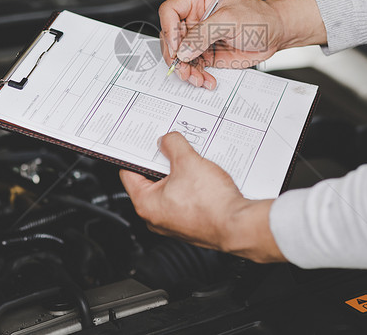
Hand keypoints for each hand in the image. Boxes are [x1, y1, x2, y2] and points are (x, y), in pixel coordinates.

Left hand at [119, 132, 284, 262]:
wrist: (238, 225)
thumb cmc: (211, 204)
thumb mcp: (188, 161)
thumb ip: (173, 145)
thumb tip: (167, 140)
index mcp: (146, 204)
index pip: (129, 172)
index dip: (137, 154)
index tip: (146, 144)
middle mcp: (156, 218)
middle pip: (151, 180)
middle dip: (163, 163)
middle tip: (174, 149)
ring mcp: (174, 223)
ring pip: (170, 189)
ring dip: (180, 174)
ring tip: (192, 163)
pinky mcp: (191, 223)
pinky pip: (184, 199)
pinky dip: (191, 186)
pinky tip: (203, 178)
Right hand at [158, 0, 325, 88]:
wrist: (275, 34)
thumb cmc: (259, 17)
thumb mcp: (230, 20)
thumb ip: (204, 34)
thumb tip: (184, 50)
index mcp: (197, 1)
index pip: (170, 11)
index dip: (169, 31)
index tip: (177, 48)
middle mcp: (194, 20)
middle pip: (170, 38)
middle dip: (176, 57)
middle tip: (183, 69)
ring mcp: (199, 38)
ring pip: (180, 56)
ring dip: (186, 71)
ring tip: (198, 78)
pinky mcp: (206, 54)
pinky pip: (193, 67)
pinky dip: (197, 76)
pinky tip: (206, 80)